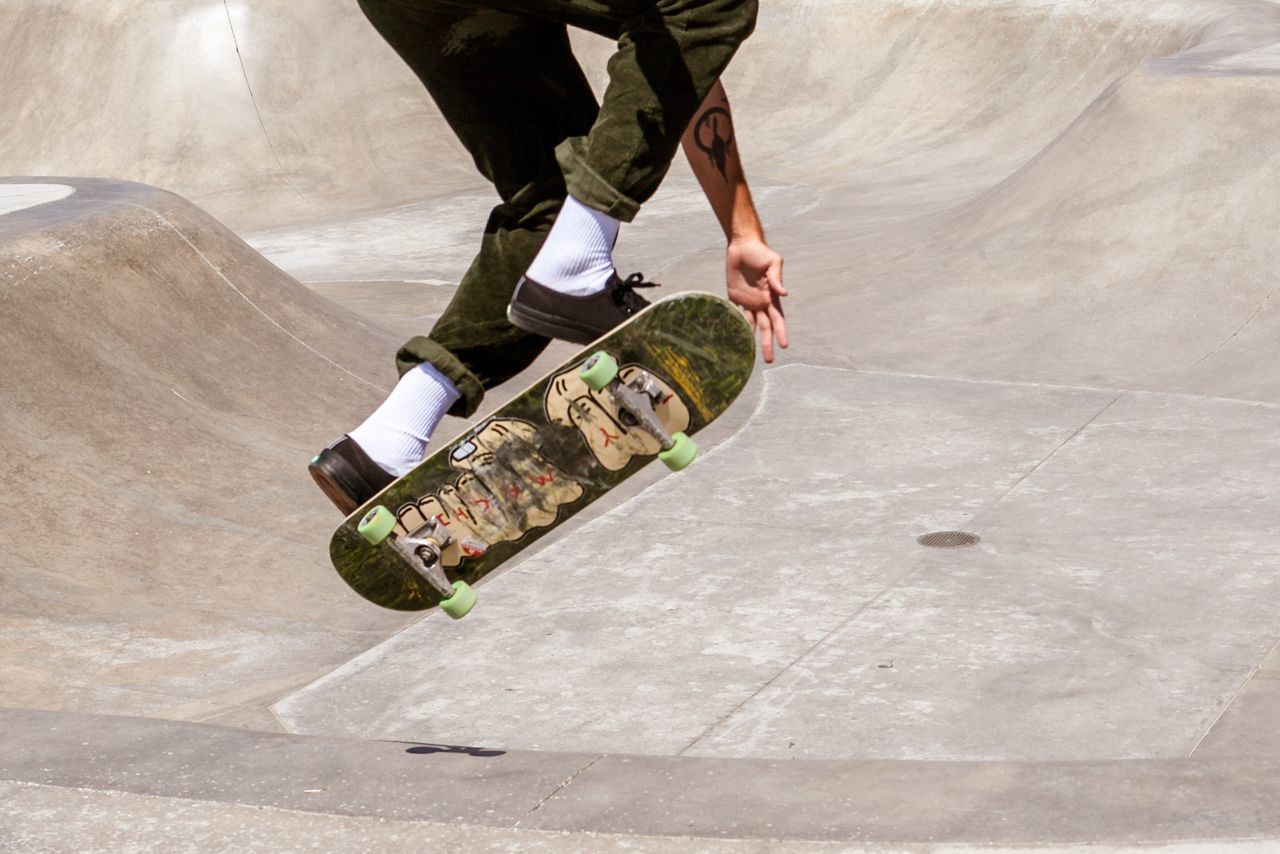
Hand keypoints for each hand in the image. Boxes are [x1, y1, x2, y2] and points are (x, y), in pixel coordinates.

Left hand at [725, 237, 787, 362]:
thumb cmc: (761, 252)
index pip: (778, 318)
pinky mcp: (734, 298)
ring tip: (750, 356)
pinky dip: (734, 326)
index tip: (785, 346)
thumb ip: (777, 278)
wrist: (742, 245)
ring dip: (752, 340)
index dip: (781, 332)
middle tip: (769, 360)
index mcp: (772, 296)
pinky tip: (733, 340)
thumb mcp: (773, 262)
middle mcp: (761, 302)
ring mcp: (748, 301)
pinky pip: (735, 315)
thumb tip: (784, 294)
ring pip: (751, 325)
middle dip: (768, 343)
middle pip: (766, 327)